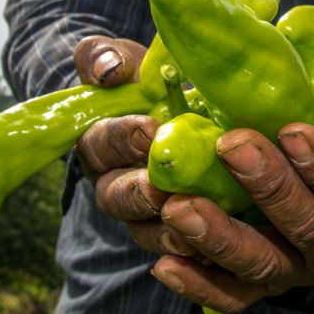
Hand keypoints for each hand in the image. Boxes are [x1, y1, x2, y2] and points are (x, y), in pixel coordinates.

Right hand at [70, 36, 197, 254]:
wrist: (168, 105)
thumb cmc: (140, 79)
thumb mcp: (118, 59)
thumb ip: (103, 57)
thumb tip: (109, 70)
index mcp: (98, 145)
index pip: (103, 144)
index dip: (124, 137)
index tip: (150, 128)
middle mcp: (116, 185)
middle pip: (118, 198)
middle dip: (139, 193)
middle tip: (162, 188)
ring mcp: (145, 214)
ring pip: (146, 231)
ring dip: (165, 232)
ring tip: (188, 231)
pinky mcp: (180, 232)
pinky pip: (182, 252)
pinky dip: (195, 256)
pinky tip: (215, 254)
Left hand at [149, 51, 313, 313]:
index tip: (293, 130)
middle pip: (308, 229)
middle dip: (269, 189)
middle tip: (230, 145)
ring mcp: (300, 272)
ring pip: (263, 267)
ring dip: (220, 239)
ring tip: (179, 205)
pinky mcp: (261, 286)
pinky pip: (230, 295)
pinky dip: (198, 284)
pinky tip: (165, 262)